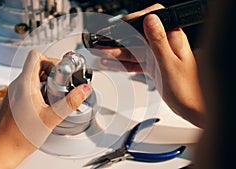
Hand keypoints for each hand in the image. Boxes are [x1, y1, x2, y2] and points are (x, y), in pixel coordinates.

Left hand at [0, 50, 91, 168]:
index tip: (62, 73)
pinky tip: (45, 107)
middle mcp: (17, 85)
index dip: (52, 60)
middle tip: (62, 87)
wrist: (0, 151)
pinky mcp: (13, 100)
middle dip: (53, 74)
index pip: (36, 56)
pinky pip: (28, 88)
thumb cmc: (18, 137)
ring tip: (55, 98)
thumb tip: (83, 90)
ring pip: (33, 78)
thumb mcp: (51, 118)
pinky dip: (39, 92)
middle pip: (37, 66)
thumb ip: (70, 102)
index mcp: (24, 84)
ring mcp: (13, 92)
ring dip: (47, 83)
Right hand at [92, 4, 205, 126]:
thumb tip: (150, 19)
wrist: (192, 108)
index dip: (135, 18)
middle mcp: (164, 44)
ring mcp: (157, 55)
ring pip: (134, 49)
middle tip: (102, 42)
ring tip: (100, 52)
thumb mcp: (169, 63)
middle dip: (119, 38)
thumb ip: (158, 41)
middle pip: (138, 35)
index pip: (153, 18)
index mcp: (173, 38)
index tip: (120, 24)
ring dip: (117, 51)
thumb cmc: (188, 89)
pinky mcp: (153, 66)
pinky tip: (111, 63)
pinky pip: (135, 61)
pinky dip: (123, 63)